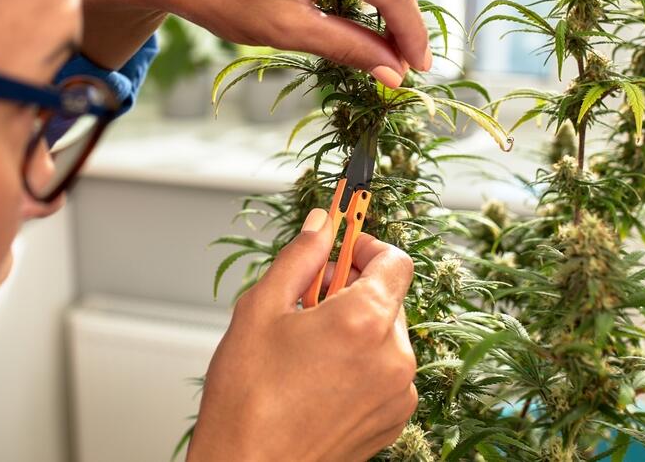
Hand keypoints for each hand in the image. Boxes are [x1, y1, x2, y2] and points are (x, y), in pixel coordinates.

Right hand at [187, 209, 417, 461]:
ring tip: (308, 348)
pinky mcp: (393, 420)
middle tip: (308, 303)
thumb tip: (321, 224)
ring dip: (356, 329)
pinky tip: (320, 377)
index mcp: (364, 321)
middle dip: (353, 290)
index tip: (343, 248)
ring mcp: (397, 393)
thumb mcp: (261, 309)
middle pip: (389, 297)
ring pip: (386, 336)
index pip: (394, 260)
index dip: (366, 246)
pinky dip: (362, 364)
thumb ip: (300, 258)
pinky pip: (386, 372)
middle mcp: (393, 357)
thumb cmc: (247, 399)